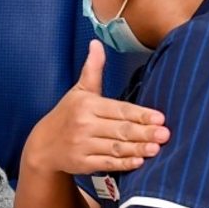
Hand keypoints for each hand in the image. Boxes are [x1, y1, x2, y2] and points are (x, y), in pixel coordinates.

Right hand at [24, 40, 168, 174]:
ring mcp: (83, 145)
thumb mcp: (78, 90)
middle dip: (144, 132)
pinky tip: (139, 162)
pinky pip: (107, 163)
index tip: (159, 117)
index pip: (119, 109)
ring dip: (137, 149)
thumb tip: (96, 43)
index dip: (140, 114)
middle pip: (120, 129)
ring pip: (115, 148)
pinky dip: (123, 164)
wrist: (43, 145)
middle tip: (165, 134)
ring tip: (157, 148)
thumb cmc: (67, 114)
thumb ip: (92, 69)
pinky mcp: (82, 163)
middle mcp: (84, 125)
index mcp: (86, 105)